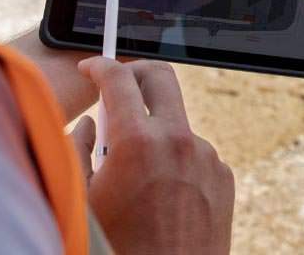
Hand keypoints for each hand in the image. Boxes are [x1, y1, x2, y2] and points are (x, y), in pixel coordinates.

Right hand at [75, 57, 234, 254]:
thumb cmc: (120, 247)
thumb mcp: (84, 200)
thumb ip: (79, 150)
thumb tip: (89, 125)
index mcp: (138, 142)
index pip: (118, 77)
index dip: (100, 66)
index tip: (92, 68)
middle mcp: (178, 141)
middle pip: (160, 77)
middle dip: (136, 73)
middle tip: (118, 85)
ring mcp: (206, 157)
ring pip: (176, 122)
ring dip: (155, 129)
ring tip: (136, 171)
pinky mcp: (223, 176)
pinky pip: (195, 153)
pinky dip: (176, 160)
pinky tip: (162, 192)